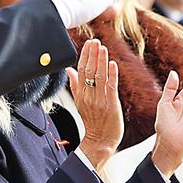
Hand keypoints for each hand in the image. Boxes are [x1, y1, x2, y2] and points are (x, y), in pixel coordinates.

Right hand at [66, 39, 122, 168]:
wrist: (99, 142)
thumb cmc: (92, 122)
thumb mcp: (80, 102)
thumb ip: (75, 85)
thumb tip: (69, 70)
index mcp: (81, 94)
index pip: (81, 71)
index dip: (85, 56)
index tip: (88, 43)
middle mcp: (89, 96)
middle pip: (89, 71)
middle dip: (92, 55)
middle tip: (95, 40)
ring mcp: (99, 100)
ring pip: (99, 77)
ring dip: (101, 61)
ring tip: (102, 47)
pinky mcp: (111, 105)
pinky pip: (110, 87)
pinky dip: (111, 75)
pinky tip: (112, 63)